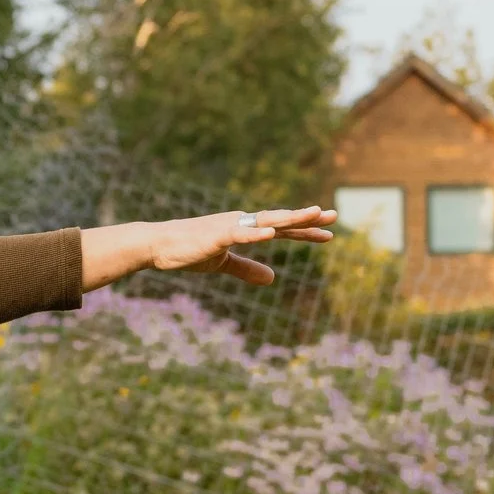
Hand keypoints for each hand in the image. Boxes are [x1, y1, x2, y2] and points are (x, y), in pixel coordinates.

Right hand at [83, 207, 335, 290]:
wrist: (158, 245)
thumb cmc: (188, 251)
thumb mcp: (223, 264)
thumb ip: (247, 269)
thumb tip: (273, 278)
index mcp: (245, 229)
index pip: (282, 230)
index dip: (305, 232)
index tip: (329, 233)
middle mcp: (242, 223)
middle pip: (281, 221)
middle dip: (308, 219)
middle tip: (335, 216)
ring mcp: (230, 227)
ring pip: (266, 221)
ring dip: (290, 219)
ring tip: (313, 214)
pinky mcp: (216, 235)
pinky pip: (240, 234)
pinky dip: (256, 233)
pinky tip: (272, 233)